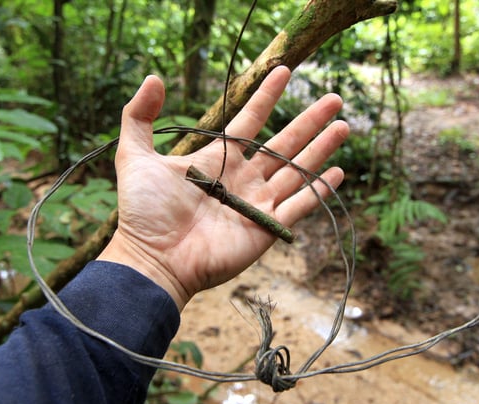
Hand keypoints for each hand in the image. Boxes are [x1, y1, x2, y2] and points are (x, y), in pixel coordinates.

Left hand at [97, 66, 348, 309]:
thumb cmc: (144, 212)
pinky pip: (299, 206)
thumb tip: (153, 79)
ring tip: (343, 125)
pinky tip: (338, 172)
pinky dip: (319, 190)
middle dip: (309, 120)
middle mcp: (242, 178)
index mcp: (217, 159)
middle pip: (284, 143)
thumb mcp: (134, 156)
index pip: (249, 121)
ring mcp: (257, 203)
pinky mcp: (267, 228)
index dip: (267, 96)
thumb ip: (139, 116)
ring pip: (297, 170)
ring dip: (321, 148)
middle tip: (333, 99)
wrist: (155, 258)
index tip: (284, 71)